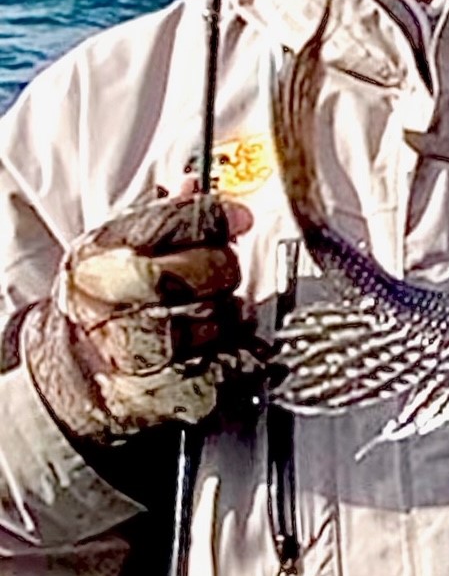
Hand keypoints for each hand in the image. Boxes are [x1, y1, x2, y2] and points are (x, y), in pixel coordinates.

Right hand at [24, 195, 260, 445]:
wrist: (80, 369)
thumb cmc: (111, 298)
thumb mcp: (121, 246)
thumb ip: (163, 215)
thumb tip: (194, 183)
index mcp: (96, 259)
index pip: (166, 225)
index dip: (214, 218)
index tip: (241, 218)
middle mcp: (105, 305)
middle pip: (191, 273)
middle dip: (222, 266)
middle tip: (224, 268)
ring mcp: (128, 352)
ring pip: (209, 320)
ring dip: (228, 311)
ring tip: (215, 307)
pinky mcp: (158, 392)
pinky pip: (218, 365)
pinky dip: (233, 351)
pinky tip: (219, 341)